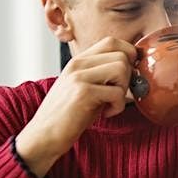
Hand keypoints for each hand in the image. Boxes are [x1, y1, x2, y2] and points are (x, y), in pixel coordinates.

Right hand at [15, 37, 137, 177]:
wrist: (43, 135)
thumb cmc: (69, 115)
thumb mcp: (85, 87)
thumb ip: (103, 74)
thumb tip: (134, 68)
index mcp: (79, 61)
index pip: (112, 41)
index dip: (128, 55)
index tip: (127, 75)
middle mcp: (78, 64)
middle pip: (121, 55)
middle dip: (128, 76)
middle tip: (117, 94)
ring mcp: (79, 77)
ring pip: (121, 69)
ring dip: (123, 90)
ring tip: (110, 103)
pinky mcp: (83, 93)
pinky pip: (117, 92)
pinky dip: (118, 106)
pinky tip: (106, 113)